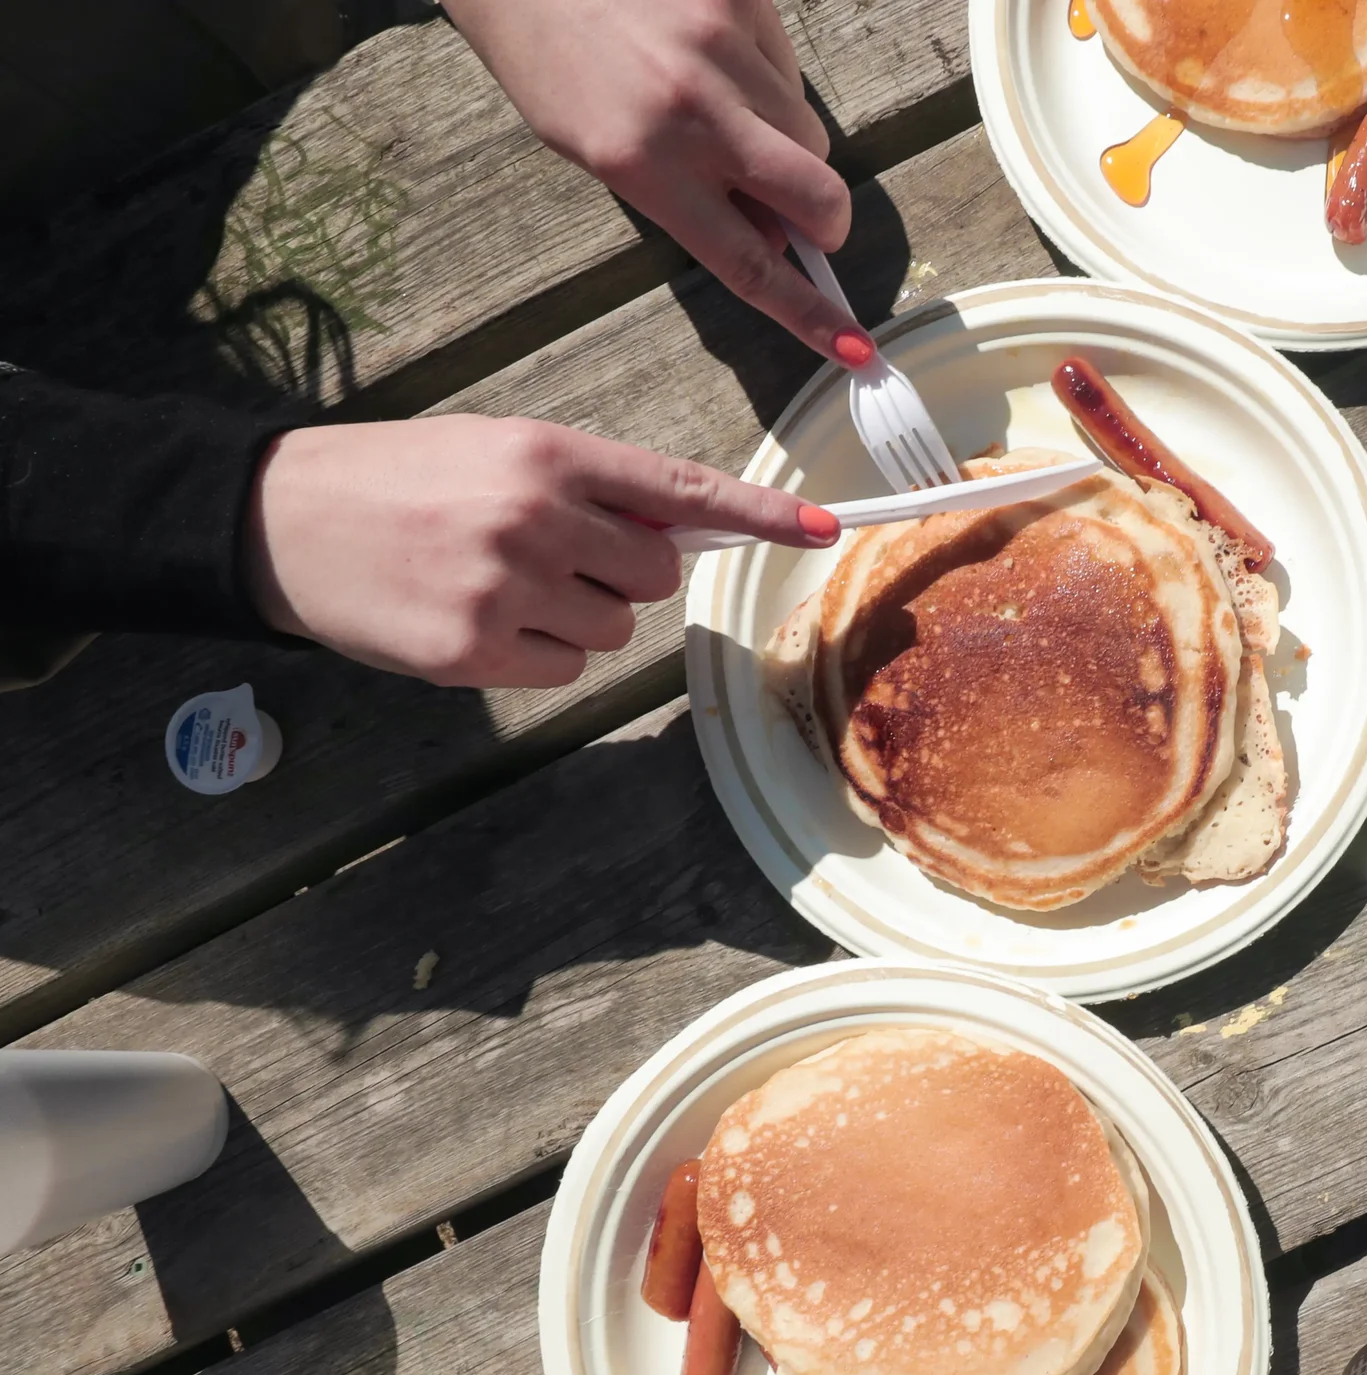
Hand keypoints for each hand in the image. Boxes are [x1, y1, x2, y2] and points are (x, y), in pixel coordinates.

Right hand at [244, 414, 838, 686]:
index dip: (760, 513)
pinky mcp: (475, 653)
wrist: (281, 518)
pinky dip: (535, 656)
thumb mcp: (497, 451)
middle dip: (623, 576)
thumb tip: (682, 533)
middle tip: (553, 557)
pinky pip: (563, 672)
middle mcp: (536, 517)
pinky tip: (478, 621)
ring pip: (613, 631)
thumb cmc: (402, 480)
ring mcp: (506, 589)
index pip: (680, 491)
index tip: (824, 524)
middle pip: (655, 578)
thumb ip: (591, 487)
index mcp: (548, 453)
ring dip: (577, 618)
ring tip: (499, 584)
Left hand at [442, 0, 866, 362]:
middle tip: (807, 220)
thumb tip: (773, 236)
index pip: (749, 263)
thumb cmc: (553, 65)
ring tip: (721, 106)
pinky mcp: (742, 0)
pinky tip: (712, 54)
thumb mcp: (604, 155)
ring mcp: (722, 48)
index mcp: (645, 165)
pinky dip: (764, 76)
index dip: (808, 313)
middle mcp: (690, 110)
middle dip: (825, 221)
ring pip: (809, 129)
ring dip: (783, 138)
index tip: (852, 349)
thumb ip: (690, 201)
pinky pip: (787, 65)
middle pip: (817, 196)